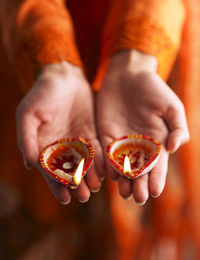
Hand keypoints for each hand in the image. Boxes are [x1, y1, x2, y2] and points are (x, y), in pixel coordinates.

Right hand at [16, 62, 103, 203]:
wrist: (64, 78)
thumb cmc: (42, 94)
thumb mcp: (28, 114)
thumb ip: (26, 139)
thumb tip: (29, 165)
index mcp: (44, 147)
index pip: (50, 171)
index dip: (56, 186)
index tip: (65, 199)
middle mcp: (62, 148)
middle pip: (69, 172)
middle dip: (76, 185)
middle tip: (84, 196)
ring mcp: (78, 142)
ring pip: (85, 165)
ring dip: (90, 177)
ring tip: (96, 186)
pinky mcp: (92, 134)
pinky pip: (98, 151)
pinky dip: (101, 161)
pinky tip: (107, 171)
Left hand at [97, 50, 189, 203]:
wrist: (129, 76)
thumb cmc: (154, 90)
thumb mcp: (172, 107)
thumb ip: (177, 128)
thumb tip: (174, 148)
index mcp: (156, 142)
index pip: (157, 166)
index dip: (157, 179)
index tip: (155, 191)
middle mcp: (138, 147)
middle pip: (139, 171)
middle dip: (139, 185)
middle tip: (138, 197)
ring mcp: (121, 143)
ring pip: (121, 167)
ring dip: (122, 180)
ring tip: (124, 192)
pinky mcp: (105, 136)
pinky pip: (106, 154)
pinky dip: (107, 164)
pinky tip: (108, 174)